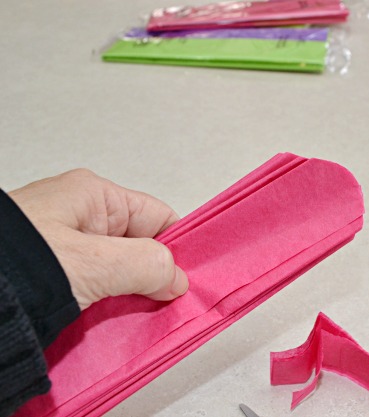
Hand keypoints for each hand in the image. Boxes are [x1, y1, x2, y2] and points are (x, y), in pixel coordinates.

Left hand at [9, 169, 188, 309]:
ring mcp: (65, 244)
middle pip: (138, 244)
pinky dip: (106, 303)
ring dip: (129, 293)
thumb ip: (149, 265)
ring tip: (139, 316)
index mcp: (94, 195)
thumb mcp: (96, 263)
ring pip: (117, 268)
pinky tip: (112, 320)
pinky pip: (94, 284)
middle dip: (154, 276)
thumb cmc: (20, 266)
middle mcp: (80, 215)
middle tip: (166, 304)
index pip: (157, 216)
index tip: (190, 280)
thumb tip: (178, 278)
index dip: (178, 247)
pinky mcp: (52, 271)